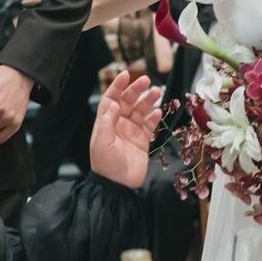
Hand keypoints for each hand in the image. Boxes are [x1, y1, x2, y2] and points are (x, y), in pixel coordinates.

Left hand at [89, 71, 161, 188]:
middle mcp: (118, 124)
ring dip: (148, 101)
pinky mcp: (142, 140)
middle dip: (136, 90)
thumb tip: (114, 103)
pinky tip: (158, 111)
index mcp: (106, 122)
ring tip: (157, 92)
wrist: (117, 185)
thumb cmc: (106, 164)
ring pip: (140, 111)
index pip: (111, 99)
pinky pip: (149, 125)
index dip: (117, 86)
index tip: (125, 75)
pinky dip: (154, 117)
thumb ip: (107, 122)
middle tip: (146, 81)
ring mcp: (131, 131)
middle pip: (128, 102)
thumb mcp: (102, 142)